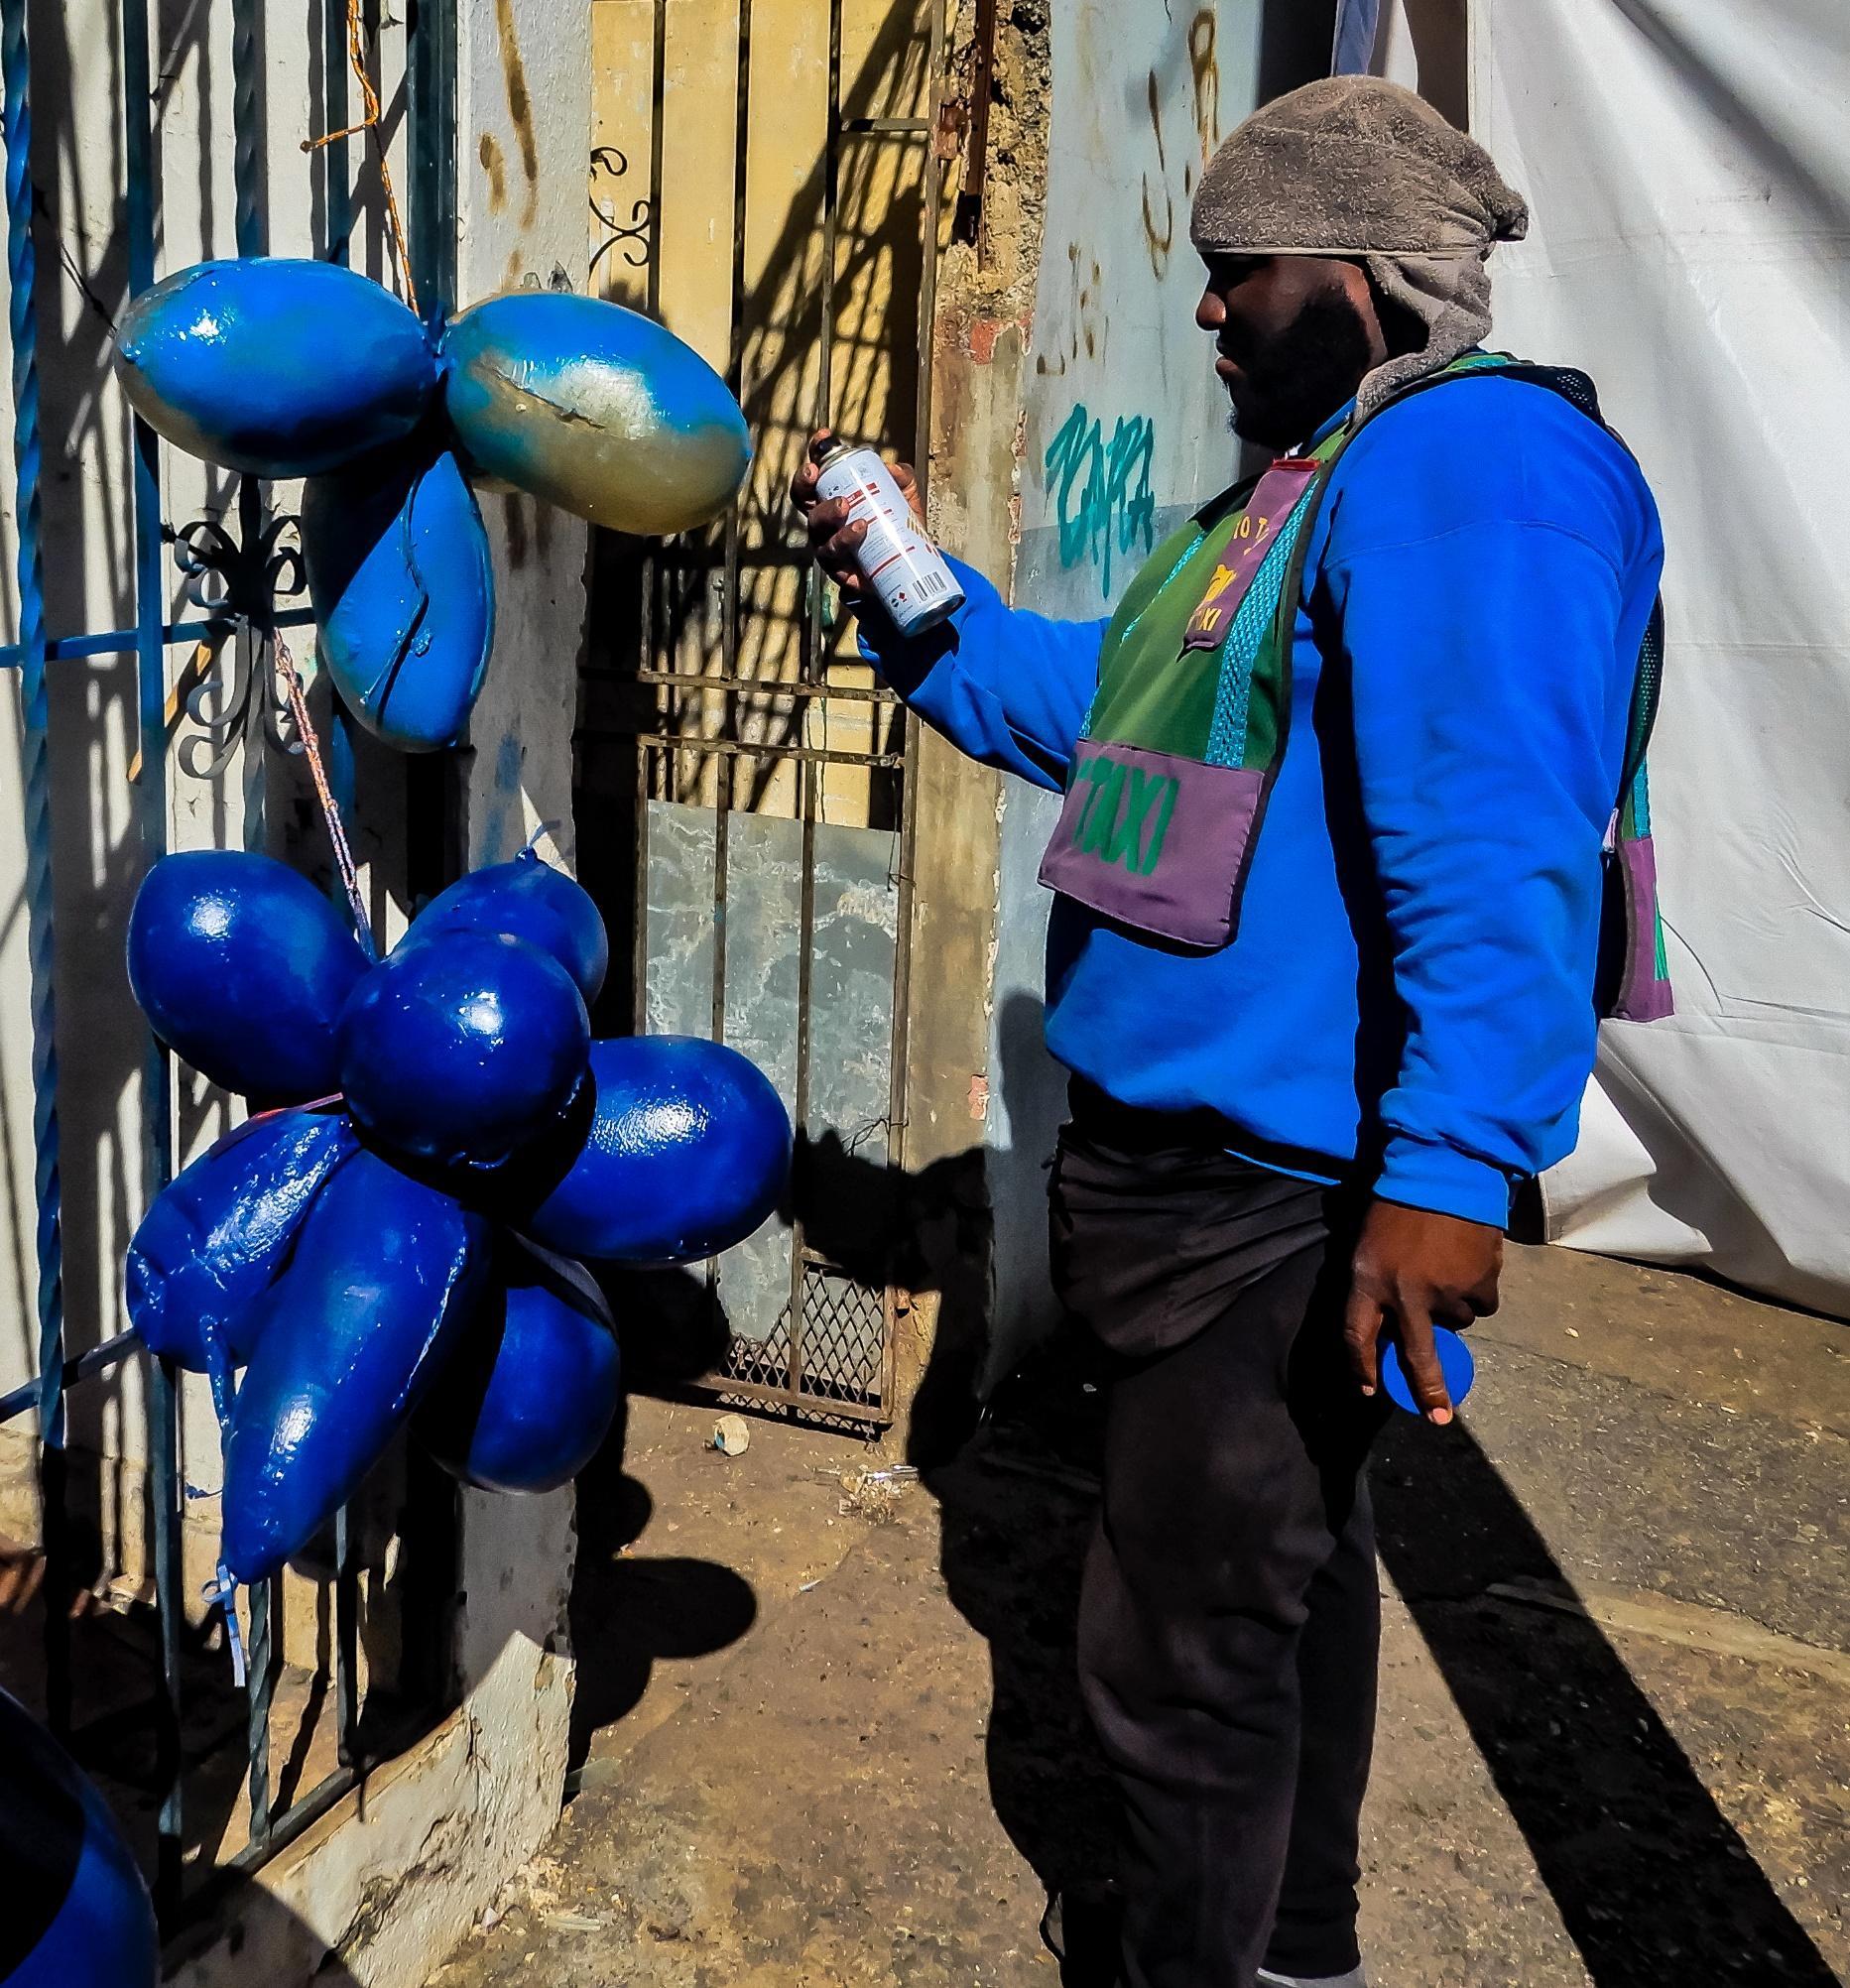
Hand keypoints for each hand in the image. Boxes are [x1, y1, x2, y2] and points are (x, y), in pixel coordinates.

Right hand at [788, 428, 920, 610]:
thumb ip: (901, 478)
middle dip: (804, 483)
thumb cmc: (898, 529)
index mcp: (835, 495)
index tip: (823, 438)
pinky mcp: (836, 568)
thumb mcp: (905, 498)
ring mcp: (827, 543)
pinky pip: (832, 554)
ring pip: (815, 526)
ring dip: (826, 512)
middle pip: (802, 497)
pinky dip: (844, 539)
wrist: (909, 571)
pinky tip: (859, 530)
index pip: (819, 471)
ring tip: (845, 506)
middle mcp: (825, 519)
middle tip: (816, 473)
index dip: (816, 453)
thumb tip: (892, 468)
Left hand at [1343, 1200, 1501, 1423]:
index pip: (1355, 1335)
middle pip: (1416, 1355)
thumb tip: (1393, 1324)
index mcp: (1366, 1280)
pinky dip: (1478, 1292)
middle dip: (1428, 1390)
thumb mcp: (1369, 1242)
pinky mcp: (1479, 1282)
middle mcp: (1404, 1294)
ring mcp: (1445, 1291)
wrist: (1442, 1169)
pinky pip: (1483, 1304)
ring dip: (1453, 1308)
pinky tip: (1469, 1263)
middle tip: (1438, 1418)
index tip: (1369, 1390)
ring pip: (1457, 1321)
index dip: (1361, 1366)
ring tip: (1446, 1269)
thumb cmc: (1397, 1202)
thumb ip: (1377, 1283)